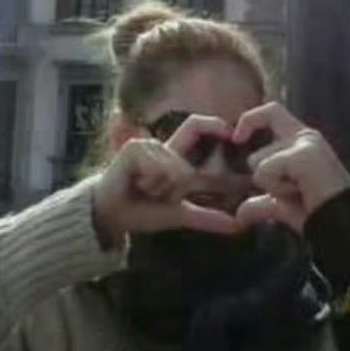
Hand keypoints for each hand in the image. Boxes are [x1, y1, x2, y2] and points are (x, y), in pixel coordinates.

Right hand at [92, 117, 241, 246]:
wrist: (111, 216)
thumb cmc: (142, 212)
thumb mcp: (179, 214)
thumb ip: (208, 218)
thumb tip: (238, 226)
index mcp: (175, 158)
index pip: (197, 129)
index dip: (214, 124)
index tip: (232, 131)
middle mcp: (164, 147)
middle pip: (188, 163)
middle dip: (178, 187)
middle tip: (157, 195)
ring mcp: (149, 145)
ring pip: (176, 170)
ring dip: (163, 189)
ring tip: (145, 190)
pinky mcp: (135, 148)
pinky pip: (159, 170)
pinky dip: (151, 184)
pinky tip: (136, 184)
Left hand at [230, 102, 349, 231]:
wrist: (344, 223)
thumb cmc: (319, 210)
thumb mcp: (284, 204)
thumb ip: (261, 203)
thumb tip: (240, 214)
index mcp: (302, 139)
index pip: (270, 111)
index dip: (249, 120)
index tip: (237, 139)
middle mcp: (305, 136)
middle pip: (256, 153)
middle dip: (263, 179)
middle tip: (291, 191)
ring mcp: (305, 144)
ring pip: (258, 164)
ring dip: (272, 186)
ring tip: (299, 192)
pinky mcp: (304, 155)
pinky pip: (266, 171)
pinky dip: (276, 188)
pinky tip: (300, 192)